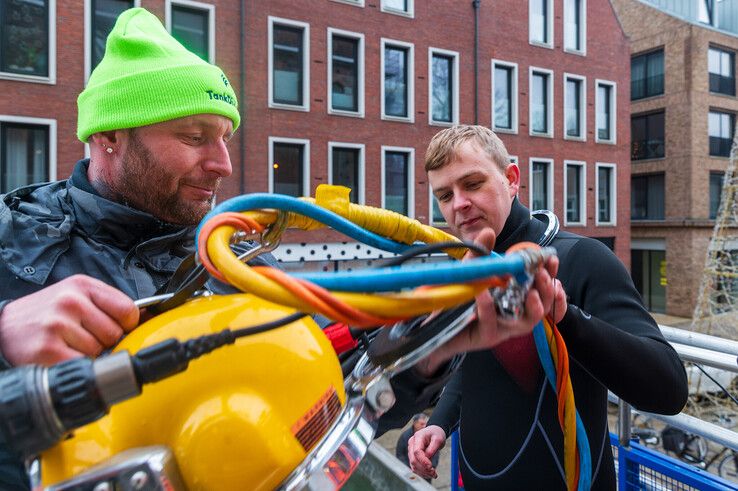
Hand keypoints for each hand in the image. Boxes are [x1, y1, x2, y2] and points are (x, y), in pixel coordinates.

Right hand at [0, 275, 138, 365]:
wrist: (3, 327)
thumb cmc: (45, 313)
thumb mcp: (76, 296)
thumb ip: (109, 305)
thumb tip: (148, 318)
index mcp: (82, 286)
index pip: (128, 309)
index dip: (127, 325)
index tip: (117, 328)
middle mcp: (70, 302)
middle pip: (114, 334)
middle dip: (104, 341)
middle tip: (83, 337)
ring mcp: (58, 325)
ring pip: (99, 351)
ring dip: (88, 355)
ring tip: (68, 345)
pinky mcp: (47, 350)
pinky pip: (82, 365)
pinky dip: (76, 366)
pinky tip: (62, 356)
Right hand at [408, 425, 445, 478]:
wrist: (434, 431)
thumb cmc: (436, 434)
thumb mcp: (438, 439)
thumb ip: (432, 448)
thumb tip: (427, 459)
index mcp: (417, 437)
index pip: (417, 452)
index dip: (423, 461)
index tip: (431, 467)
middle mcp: (412, 444)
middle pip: (413, 460)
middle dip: (423, 469)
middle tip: (434, 474)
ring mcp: (411, 450)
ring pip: (413, 465)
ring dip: (423, 472)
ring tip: (434, 475)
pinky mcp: (413, 456)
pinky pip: (415, 466)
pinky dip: (421, 472)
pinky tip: (429, 474)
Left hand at [416, 230, 566, 375]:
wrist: (434, 324)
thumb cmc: (458, 297)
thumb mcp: (469, 271)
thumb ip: (480, 253)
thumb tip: (488, 232)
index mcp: (515, 298)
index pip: (543, 289)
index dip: (551, 275)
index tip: (551, 260)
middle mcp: (513, 314)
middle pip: (542, 308)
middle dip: (547, 291)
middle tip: (543, 276)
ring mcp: (502, 328)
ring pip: (527, 323)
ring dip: (533, 307)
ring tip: (531, 293)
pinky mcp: (486, 336)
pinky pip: (491, 324)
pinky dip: (488, 308)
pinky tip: (483, 295)